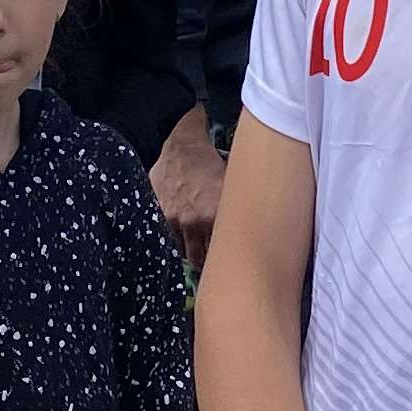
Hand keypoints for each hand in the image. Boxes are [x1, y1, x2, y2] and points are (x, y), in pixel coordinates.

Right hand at [149, 114, 225, 268]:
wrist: (183, 144)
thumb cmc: (212, 163)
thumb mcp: (231, 185)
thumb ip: (236, 210)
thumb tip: (252, 229)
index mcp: (215, 215)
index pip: (223, 252)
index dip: (228, 259)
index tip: (233, 264)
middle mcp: (193, 221)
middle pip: (201, 259)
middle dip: (209, 264)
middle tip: (217, 266)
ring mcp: (174, 219)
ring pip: (184, 251)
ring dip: (192, 254)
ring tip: (201, 256)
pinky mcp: (160, 214)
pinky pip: (169, 239)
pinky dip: (178, 242)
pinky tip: (185, 242)